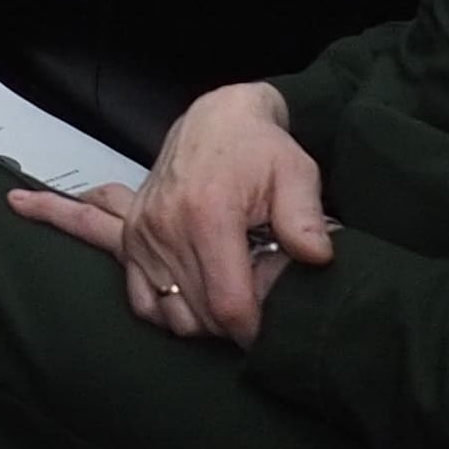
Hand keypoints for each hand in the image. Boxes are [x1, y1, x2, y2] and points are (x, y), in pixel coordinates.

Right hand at [9, 81, 333, 341]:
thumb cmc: (258, 147)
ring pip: (172, 316)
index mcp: (208, 213)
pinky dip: (170, 312)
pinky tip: (198, 300)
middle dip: (235, 325)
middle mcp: (167, 226)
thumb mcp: (296, 172)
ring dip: (205, 322)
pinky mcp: (132, 238)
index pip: (228, 304)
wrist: (215, 119)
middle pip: (202, 316)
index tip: (272, 326)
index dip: (254, 329)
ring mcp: (143, 234)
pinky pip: (143, 302)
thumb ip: (306, 217)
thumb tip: (317, 257)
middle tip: (259, 305)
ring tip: (232, 298)